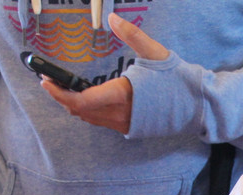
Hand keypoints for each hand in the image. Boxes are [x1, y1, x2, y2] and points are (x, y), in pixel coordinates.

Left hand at [39, 12, 169, 133]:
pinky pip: (100, 122)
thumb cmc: (176, 79)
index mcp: (121, 95)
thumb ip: (131, 34)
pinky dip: (88, 111)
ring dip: (73, 105)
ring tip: (64, 89)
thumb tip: (113, 18)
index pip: (81, 101)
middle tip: (49, 82)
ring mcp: (124, 124)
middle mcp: (119, 114)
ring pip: (89, 119)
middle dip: (61, 97)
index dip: (60, 93)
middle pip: (79, 111)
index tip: (46, 81)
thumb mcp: (154, 52)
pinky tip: (85, 99)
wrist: (196, 106)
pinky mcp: (129, 128)